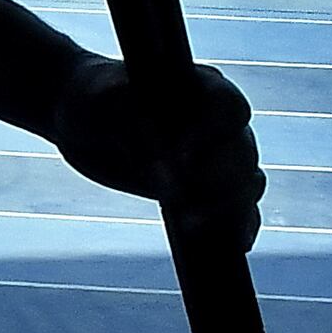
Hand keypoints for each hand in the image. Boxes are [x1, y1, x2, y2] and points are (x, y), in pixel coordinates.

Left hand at [53, 52, 262, 253]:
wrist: (84, 120)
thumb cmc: (94, 98)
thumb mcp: (103, 102)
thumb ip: (135, 126)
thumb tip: (169, 180)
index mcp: (202, 87)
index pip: (229, 107)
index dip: (212, 134)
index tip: (179, 160)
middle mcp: (218, 123)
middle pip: (243, 152)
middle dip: (221, 181)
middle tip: (181, 201)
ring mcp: (217, 157)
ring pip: (247, 183)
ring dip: (229, 207)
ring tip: (189, 224)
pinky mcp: (208, 189)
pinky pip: (240, 209)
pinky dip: (241, 225)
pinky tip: (234, 246)